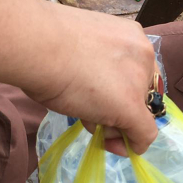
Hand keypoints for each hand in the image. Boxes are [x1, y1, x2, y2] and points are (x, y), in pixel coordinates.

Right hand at [24, 3, 157, 155]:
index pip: (138, 71)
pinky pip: (145, 133)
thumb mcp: (79, 50)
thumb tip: (97, 97)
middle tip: (91, 115)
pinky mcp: (132, 106)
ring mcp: (139, 80)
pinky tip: (119, 147)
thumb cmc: (47, 44)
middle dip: (117, 110)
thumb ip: (94, 65)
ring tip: (83, 116)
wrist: (38, 46)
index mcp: (131, 35)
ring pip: (139, 113)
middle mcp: (142, 53)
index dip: (123, 91)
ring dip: (114, 124)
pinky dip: (135, 144)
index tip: (104, 102)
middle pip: (140, 93)